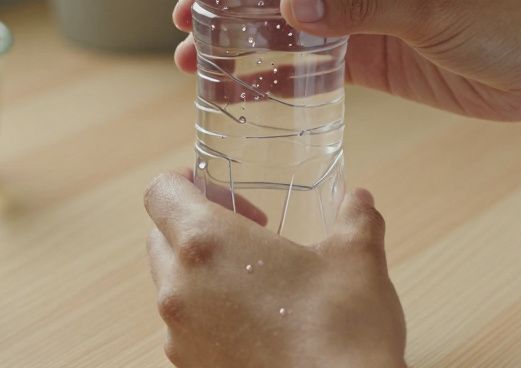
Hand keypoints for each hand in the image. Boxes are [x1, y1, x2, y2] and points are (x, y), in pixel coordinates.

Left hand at [144, 172, 405, 367]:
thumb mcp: (358, 258)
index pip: (160, 193)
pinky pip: (188, 332)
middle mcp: (178, 290)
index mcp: (205, 244)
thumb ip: (355, 219)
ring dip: (203, 277)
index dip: (187, 182)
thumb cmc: (343, 329)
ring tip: (259, 285)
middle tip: (249, 236)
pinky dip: (211, 319)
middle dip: (196, 229)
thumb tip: (360, 201)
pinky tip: (261, 327)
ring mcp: (180, 338)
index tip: (228, 193)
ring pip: (172, 289)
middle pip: (160, 239)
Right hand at [173, 0, 520, 121]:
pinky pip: (308, 66)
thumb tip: (294, 5)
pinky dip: (272, 76)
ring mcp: (358, 18)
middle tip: (186, 16)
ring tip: (193, 58)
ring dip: (240, 38)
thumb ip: (360, 7)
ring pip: (284, 24)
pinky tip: (238, 88)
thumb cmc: (502, 15)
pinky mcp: (367, 61)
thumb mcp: (429, 4)